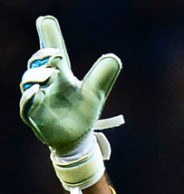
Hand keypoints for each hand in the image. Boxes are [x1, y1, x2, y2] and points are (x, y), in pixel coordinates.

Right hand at [19, 15, 122, 193]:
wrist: (76, 139)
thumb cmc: (82, 112)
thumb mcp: (95, 93)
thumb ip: (102, 76)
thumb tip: (114, 58)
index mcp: (60, 76)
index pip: (51, 54)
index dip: (49, 38)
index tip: (46, 21)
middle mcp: (46, 85)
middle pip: (35, 65)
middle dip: (42, 57)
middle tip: (56, 55)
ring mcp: (38, 100)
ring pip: (28, 83)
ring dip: (37, 76)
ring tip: (51, 74)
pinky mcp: (35, 117)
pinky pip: (26, 106)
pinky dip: (29, 98)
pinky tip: (37, 92)